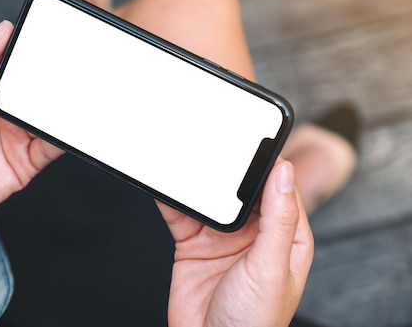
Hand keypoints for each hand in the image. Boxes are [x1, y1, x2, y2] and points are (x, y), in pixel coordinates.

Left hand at [0, 20, 62, 235]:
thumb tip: (1, 29)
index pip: (15, 60)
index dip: (32, 47)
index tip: (52, 33)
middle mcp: (4, 108)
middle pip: (38, 87)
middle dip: (57, 76)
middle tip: (76, 63)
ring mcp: (17, 134)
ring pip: (50, 115)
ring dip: (66, 106)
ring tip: (82, 92)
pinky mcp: (26, 161)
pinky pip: (52, 146)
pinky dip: (66, 137)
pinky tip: (73, 126)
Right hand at [158, 160, 312, 326]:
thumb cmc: (252, 323)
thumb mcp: (270, 268)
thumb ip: (277, 219)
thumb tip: (285, 173)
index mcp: (284, 237)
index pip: (280, 189)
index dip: (268, 165)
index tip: (254, 143)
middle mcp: (253, 234)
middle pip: (240, 189)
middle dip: (228, 170)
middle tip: (215, 148)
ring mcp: (221, 239)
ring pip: (209, 198)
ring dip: (198, 182)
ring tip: (187, 162)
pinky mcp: (193, 245)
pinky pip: (181, 214)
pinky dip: (172, 199)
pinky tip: (167, 186)